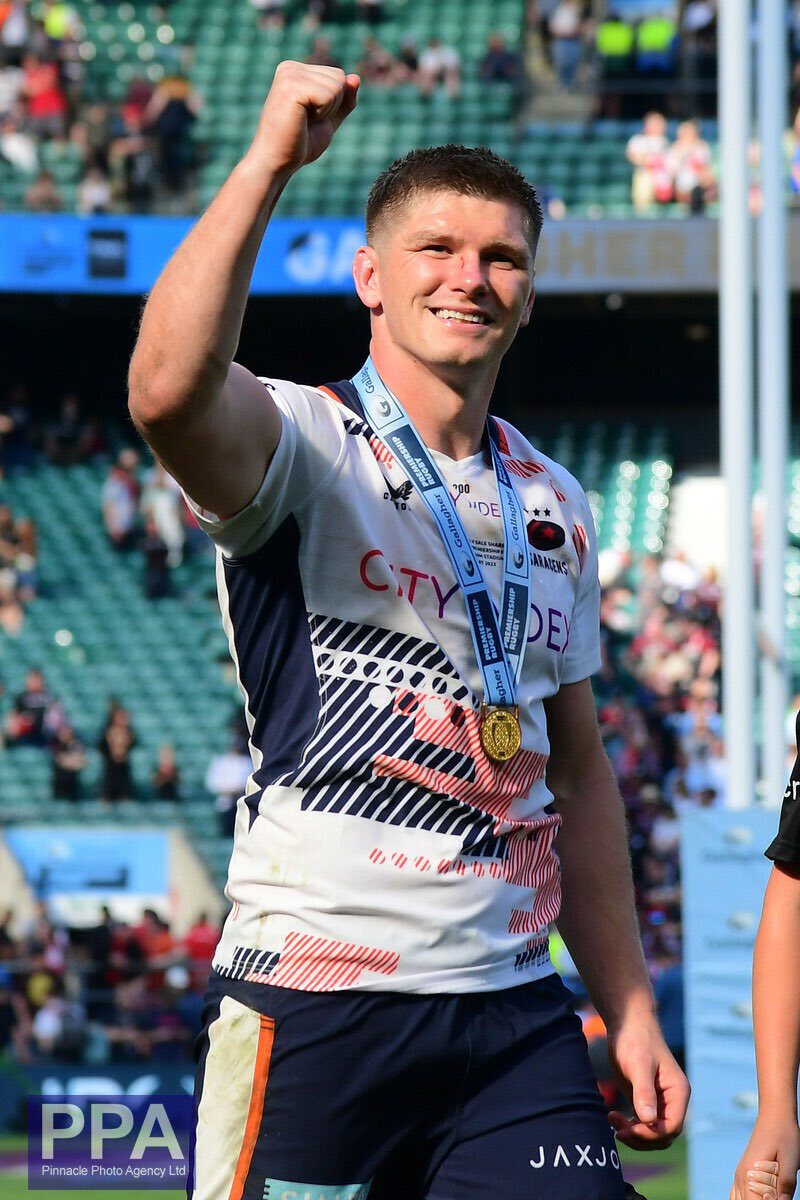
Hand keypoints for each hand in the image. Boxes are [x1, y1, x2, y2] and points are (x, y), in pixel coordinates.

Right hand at [248, 61, 359, 178]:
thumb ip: (343, 101)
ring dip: (327, 111)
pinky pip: (329, 95)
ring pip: (337, 85)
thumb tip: (356, 78)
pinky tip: (301, 120)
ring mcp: (289, 74)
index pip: (338, 76)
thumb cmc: (299, 145)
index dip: (333, 104)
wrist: (277, 163)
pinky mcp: (291, 86)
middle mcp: (290, 67)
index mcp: (296, 71)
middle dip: (332, 106)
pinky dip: (323, 114)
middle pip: (339, 77)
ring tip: (302, 121)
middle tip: (306, 121)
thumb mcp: (328, 121)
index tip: (309, 117)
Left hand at [606, 1017, 689, 1149]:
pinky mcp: (646, 1100)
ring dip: (634, 1134)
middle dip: (641, 1137)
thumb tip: (648, 1120)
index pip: (672, 1126)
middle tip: (617, 1129)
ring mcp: (660, 1102)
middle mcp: (672, 1100)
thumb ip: (644, 1092)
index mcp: (678, 1092)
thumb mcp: (639, 1065)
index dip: (652, 1134)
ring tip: (612, 1120)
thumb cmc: (635, 1040)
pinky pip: (642, 1125)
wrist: (626, 1023)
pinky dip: (629, 1127)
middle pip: (664, 1135)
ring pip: (653, 1133)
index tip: (629, 1129)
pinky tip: (613, 1117)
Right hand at [730, 1119, 799, 1199]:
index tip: (779, 1198)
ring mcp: (739, 1174)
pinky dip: (745, 1199)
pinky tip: (758, 1196)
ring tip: (768, 1195)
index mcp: (750, 1173)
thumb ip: (786, 1182)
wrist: (774, 1116)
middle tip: (775, 1195)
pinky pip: (736, 1194)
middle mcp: (741, 1176)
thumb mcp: (791, 1159)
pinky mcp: (742, 1172)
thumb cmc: (784, 1135)